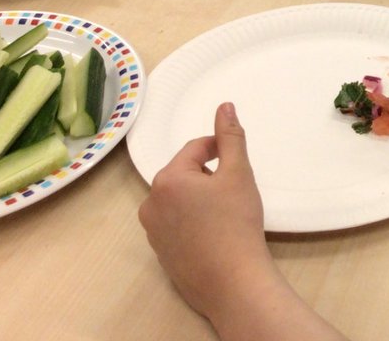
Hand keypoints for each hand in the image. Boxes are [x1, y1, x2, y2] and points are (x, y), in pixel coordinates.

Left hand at [138, 103, 273, 327]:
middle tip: (232, 191)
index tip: (236, 163)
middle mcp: (150, 204)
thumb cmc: (236, 223)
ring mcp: (152, 232)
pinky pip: (176, 224)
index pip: (194, 149)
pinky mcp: (160, 254)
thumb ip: (230, 136)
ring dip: (199, 198)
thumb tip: (224, 106)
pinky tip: (213, 234)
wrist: (233, 282)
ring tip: (223, 213)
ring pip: (179, 200)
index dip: (219, 150)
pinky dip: (192, 221)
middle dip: (207, 176)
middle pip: (184, 174)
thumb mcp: (238, 173)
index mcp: (167, 180)